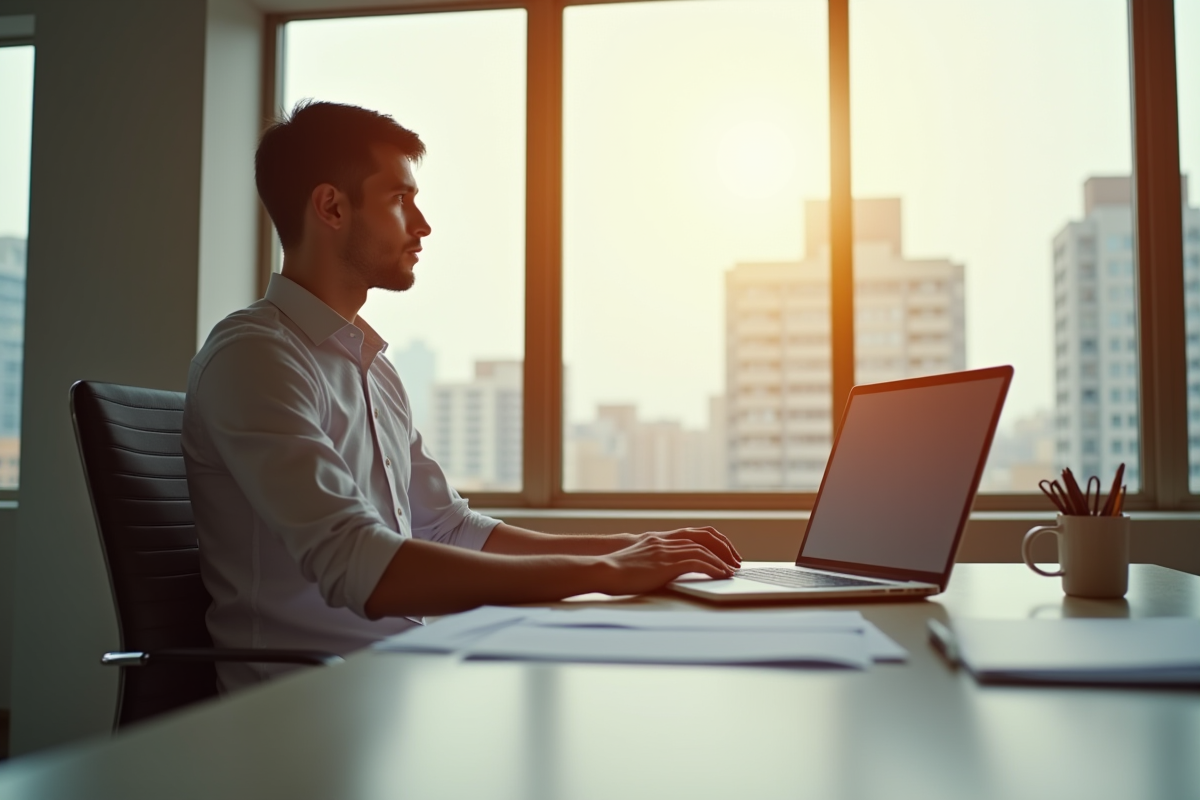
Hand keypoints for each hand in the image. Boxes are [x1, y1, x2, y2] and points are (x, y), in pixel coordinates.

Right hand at [594, 535, 736, 595]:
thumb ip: (653, 562)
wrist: (604, 571)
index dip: (711, 543)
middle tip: (734, 562)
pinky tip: (720, 575)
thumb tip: (663, 573)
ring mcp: (666, 552)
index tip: (722, 554)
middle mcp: (664, 541)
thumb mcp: (638, 562)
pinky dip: (713, 568)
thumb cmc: (616, 572)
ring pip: (703, 551)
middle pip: (702, 539)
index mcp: (658, 539)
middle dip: (722, 550)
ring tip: (730, 571)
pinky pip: (697, 563)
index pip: (693, 535)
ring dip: (721, 561)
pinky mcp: (667, 564)